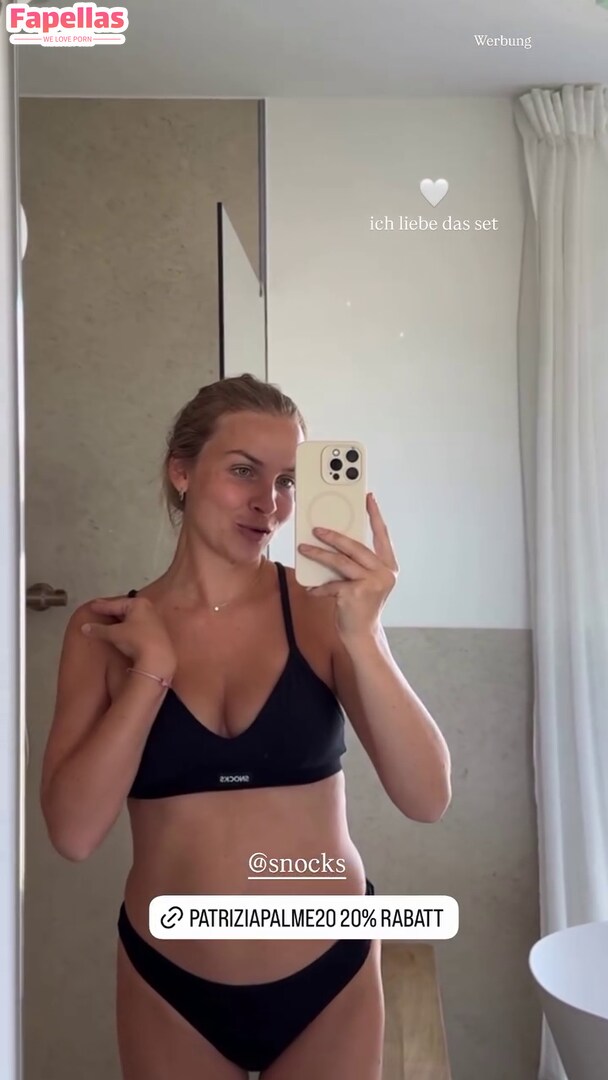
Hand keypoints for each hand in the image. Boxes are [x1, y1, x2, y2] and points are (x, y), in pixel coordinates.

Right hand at [81, 595, 175, 672]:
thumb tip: (84, 627)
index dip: (102, 606)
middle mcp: (148, 608)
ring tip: (111, 619)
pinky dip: (129, 626)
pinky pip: (139, 625)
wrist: (158, 657)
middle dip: (113, 610)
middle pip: (126, 608)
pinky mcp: (158, 632)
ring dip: (122, 619)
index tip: (92, 606)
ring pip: (133, 617)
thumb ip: (99, 629)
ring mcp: (154, 620)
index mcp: (138, 604)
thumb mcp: (114, 634)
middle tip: (100, 609)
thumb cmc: (135, 640)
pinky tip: (124, 630)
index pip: (115, 604)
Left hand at [297, 492, 398, 641]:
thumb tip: (336, 540)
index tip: (368, 497)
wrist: (362, 634)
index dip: (375, 515)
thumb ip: (358, 563)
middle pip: (355, 547)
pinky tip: (310, 587)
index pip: (382, 535)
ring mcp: (371, 583)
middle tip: (317, 529)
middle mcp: (384, 573)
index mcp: (389, 566)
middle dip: (334, 536)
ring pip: (340, 562)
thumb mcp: (365, 581)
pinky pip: (332, 584)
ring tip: (304, 549)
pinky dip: (319, 586)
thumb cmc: (361, 605)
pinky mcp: (356, 594)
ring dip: (319, 554)